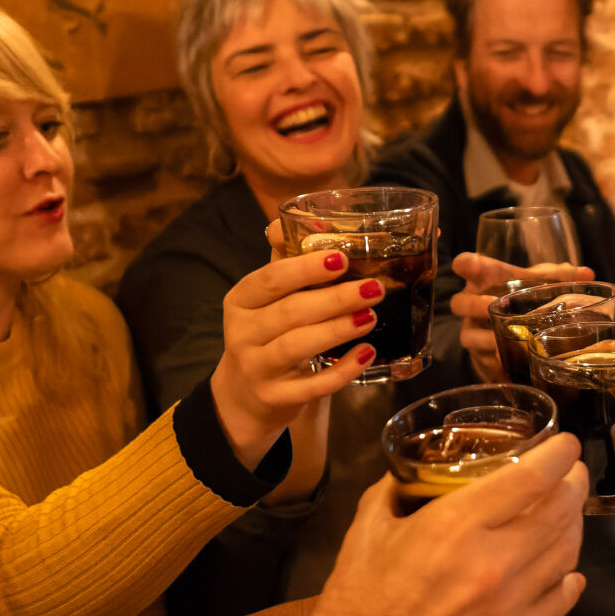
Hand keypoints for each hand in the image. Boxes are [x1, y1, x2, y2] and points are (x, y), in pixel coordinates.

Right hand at [209, 247, 379, 461]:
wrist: (246, 394)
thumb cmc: (268, 332)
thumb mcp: (270, 297)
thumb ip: (290, 259)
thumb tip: (320, 217)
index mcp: (241, 300)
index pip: (270, 279)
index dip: (305, 268)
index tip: (341, 258)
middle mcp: (242, 333)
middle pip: (289, 312)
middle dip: (334, 299)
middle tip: (373, 288)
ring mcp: (256, 368)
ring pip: (297, 346)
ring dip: (336, 330)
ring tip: (370, 316)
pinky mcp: (275, 398)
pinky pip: (311, 386)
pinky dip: (342, 371)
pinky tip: (367, 353)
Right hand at [306, 434, 589, 615]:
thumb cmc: (357, 598)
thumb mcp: (369, 525)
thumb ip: (399, 488)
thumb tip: (420, 470)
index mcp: (456, 525)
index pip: (531, 478)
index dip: (559, 455)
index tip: (565, 445)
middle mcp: (494, 561)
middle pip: (559, 512)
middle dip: (574, 485)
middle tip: (572, 473)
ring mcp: (509, 604)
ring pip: (566, 554)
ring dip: (574, 527)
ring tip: (568, 514)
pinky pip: (559, 602)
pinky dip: (569, 580)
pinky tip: (568, 572)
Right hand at [450, 253, 591, 380]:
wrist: (516, 328)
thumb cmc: (524, 296)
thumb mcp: (540, 282)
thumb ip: (559, 275)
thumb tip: (586, 274)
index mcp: (484, 279)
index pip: (465, 264)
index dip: (464, 265)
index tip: (468, 266)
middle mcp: (472, 304)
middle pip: (459, 302)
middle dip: (474, 304)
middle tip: (491, 305)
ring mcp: (474, 331)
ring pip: (468, 336)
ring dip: (485, 338)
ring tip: (502, 338)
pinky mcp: (481, 355)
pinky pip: (482, 359)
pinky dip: (496, 360)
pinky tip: (509, 361)